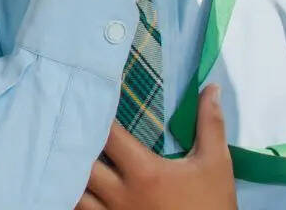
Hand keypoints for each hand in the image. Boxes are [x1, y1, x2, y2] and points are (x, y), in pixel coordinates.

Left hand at [76, 85, 236, 209]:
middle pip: (83, 163)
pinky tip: (75, 186)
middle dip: (77, 146)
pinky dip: (75, 199)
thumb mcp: (215, 164)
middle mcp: (121, 194)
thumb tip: (211, 87)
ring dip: (72, 174)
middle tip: (74, 127)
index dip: (97, 116)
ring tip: (71, 157)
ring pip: (75, 192)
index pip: (107, 136)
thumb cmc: (211, 204)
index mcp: (144, 172)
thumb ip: (210, 124)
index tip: (94, 99)